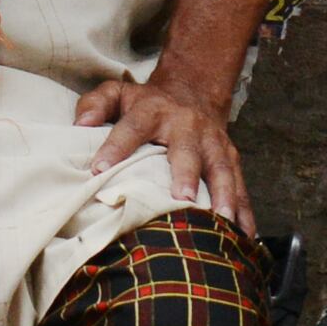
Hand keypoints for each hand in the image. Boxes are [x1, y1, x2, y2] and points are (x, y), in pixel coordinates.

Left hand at [76, 72, 253, 235]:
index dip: (117, 145)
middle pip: (187, 150)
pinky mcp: (230, 158)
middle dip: (185, 173)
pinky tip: (246, 235)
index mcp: (153, 111)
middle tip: (182, 197)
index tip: (99, 168)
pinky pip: (240, 185)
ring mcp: (213, 142)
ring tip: (223, 221)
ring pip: (221, 169)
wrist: (192, 90)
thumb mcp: (118, 93)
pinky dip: (245, 210)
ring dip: (224, 194)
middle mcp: (187, 125)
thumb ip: (96, 104)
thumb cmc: (146, 103)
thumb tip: (80, 124)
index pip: (132, 127)